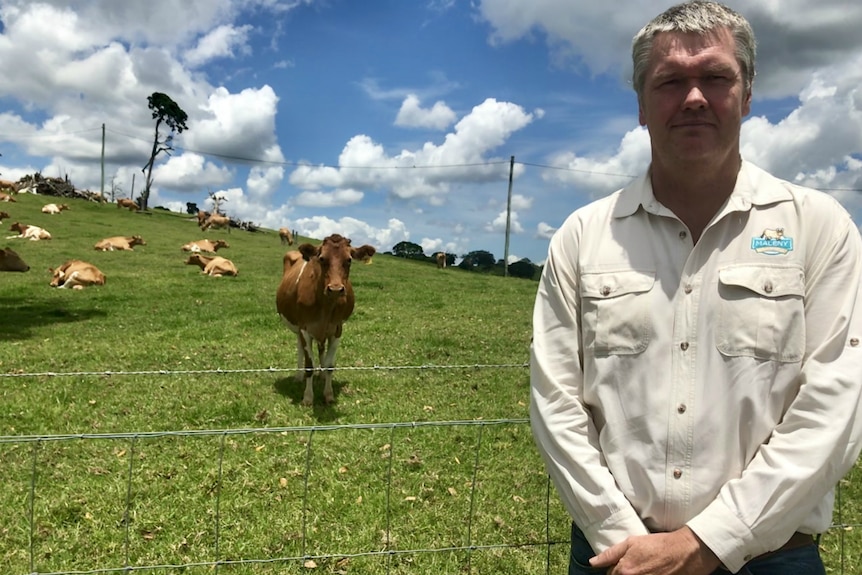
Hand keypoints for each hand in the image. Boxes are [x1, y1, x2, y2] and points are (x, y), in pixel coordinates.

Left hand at [589, 527, 720, 574]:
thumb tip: (593, 563)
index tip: (624, 565)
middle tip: (637, 566)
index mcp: (624, 571)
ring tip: (646, 569)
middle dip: (623, 574)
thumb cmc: (658, 545)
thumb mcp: (631, 543)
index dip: (615, 570)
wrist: (685, 551)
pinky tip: (652, 572)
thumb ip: (610, 553)